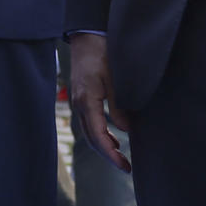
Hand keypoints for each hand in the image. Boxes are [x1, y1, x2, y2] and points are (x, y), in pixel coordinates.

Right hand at [68, 34, 132, 172]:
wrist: (86, 37)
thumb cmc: (102, 54)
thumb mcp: (115, 79)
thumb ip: (119, 105)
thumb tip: (127, 130)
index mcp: (87, 101)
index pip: (98, 136)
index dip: (112, 154)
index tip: (125, 166)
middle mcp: (79, 104)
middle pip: (92, 139)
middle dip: (108, 156)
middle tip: (127, 168)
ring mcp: (78, 101)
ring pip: (89, 133)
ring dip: (104, 147)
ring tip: (121, 158)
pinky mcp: (82, 98)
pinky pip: (90, 123)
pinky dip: (101, 134)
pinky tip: (113, 139)